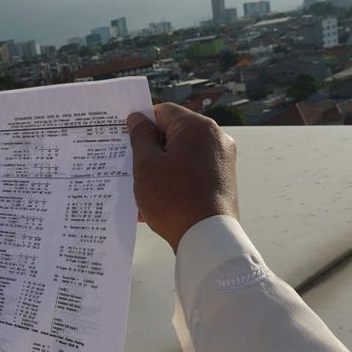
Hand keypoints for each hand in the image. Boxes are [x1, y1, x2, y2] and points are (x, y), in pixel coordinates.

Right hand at [127, 103, 238, 250]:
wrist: (207, 239)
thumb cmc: (174, 200)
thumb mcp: (146, 165)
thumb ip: (140, 136)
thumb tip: (137, 119)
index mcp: (198, 127)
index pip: (163, 112)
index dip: (142, 124)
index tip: (128, 140)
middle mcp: (216, 138)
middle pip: (174, 133)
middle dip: (152, 149)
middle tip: (132, 167)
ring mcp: (222, 159)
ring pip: (182, 154)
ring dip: (162, 168)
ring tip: (145, 190)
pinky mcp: (223, 178)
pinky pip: (193, 171)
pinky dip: (176, 180)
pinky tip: (159, 200)